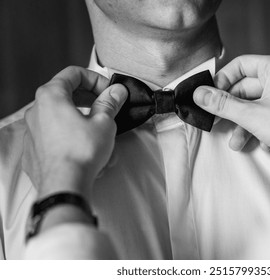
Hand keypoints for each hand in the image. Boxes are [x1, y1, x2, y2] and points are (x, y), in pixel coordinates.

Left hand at [22, 66, 126, 198]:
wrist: (64, 185)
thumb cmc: (80, 153)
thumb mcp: (104, 122)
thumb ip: (110, 103)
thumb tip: (116, 92)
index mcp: (51, 96)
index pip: (74, 74)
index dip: (96, 79)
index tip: (109, 91)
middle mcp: (37, 111)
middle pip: (66, 94)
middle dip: (90, 100)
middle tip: (107, 108)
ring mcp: (33, 131)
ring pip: (62, 117)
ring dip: (83, 120)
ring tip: (100, 134)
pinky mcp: (34, 149)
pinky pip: (55, 135)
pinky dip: (70, 136)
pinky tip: (85, 148)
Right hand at [194, 55, 269, 163]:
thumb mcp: (251, 115)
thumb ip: (222, 104)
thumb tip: (198, 94)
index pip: (240, 65)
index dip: (222, 79)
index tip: (210, 95)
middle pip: (244, 88)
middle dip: (231, 109)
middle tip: (215, 121)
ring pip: (252, 106)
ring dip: (241, 125)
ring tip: (236, 143)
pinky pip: (263, 117)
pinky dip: (257, 130)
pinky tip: (262, 144)